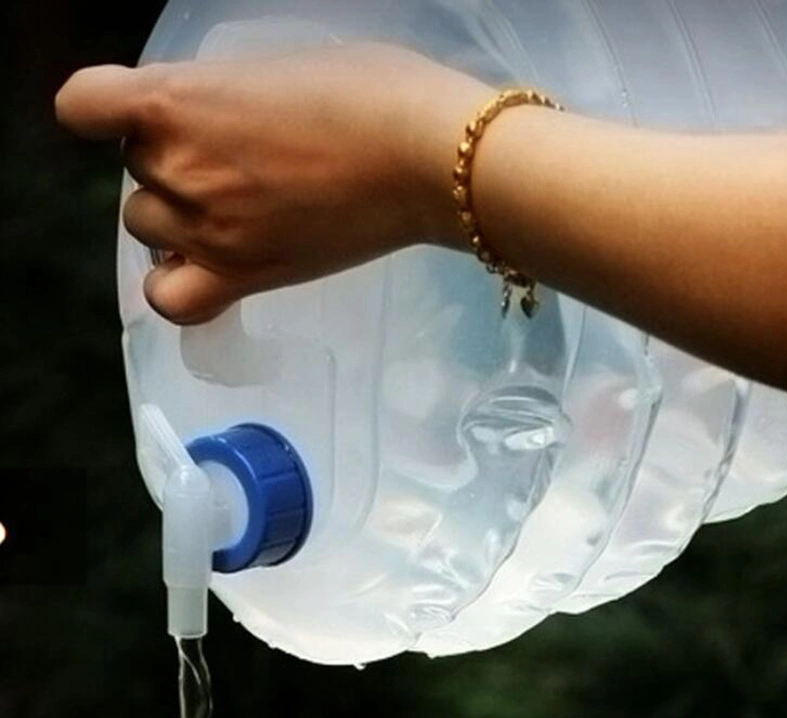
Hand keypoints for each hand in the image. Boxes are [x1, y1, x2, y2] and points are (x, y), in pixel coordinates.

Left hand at [56, 44, 489, 323]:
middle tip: (237, 163)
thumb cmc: (369, 93)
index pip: (83, 105)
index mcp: (175, 100)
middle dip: (172, 165)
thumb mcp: (274, 69)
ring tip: (238, 212)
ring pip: (147, 230)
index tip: (147, 117)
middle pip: (135, 172)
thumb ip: (219, 95)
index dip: (110, 112)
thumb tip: (212, 123)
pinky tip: (207, 269)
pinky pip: (171, 300)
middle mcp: (178, 169)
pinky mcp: (245, 276)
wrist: (424, 157)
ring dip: (180, 220)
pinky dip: (177, 286)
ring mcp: (209, 230)